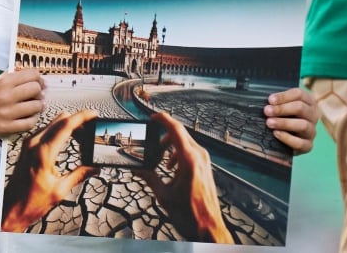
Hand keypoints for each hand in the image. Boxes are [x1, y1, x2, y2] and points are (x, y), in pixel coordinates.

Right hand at [0, 68, 46, 138]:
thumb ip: (16, 77)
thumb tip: (39, 78)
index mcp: (4, 81)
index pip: (32, 75)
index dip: (39, 78)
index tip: (39, 82)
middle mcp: (6, 96)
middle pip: (36, 89)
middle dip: (38, 91)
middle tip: (36, 95)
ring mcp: (7, 113)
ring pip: (36, 106)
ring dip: (37, 106)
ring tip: (33, 106)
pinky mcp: (7, 127)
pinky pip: (30, 123)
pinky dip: (33, 119)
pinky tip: (30, 116)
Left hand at [0, 107, 95, 232]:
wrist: (11, 208)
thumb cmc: (30, 202)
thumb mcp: (60, 190)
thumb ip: (79, 175)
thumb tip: (94, 168)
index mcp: (43, 153)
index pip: (66, 126)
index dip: (82, 117)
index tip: (93, 114)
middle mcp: (33, 144)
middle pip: (59, 120)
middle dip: (76, 120)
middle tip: (90, 129)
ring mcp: (28, 144)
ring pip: (52, 124)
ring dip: (67, 125)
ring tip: (81, 136)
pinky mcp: (26, 147)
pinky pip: (45, 131)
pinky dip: (58, 131)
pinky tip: (66, 141)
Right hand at [150, 110, 231, 242]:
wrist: (209, 228)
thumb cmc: (190, 214)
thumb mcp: (164, 196)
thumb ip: (149, 177)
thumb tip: (138, 168)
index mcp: (189, 160)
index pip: (175, 130)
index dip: (163, 119)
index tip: (152, 117)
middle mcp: (199, 157)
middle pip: (180, 133)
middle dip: (164, 135)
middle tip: (151, 143)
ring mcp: (204, 161)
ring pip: (185, 142)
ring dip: (171, 146)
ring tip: (161, 160)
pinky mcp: (205, 167)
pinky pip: (191, 151)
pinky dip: (178, 153)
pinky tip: (171, 167)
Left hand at [264, 86, 316, 153]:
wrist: (285, 140)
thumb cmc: (282, 116)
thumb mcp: (281, 106)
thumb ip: (276, 102)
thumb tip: (268, 100)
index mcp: (308, 101)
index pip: (299, 94)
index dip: (284, 96)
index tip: (270, 100)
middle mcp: (313, 115)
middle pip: (301, 108)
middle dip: (282, 109)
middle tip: (267, 111)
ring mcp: (312, 131)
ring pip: (302, 125)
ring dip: (284, 123)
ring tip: (269, 122)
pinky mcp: (308, 145)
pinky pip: (300, 143)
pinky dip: (287, 138)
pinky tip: (276, 133)